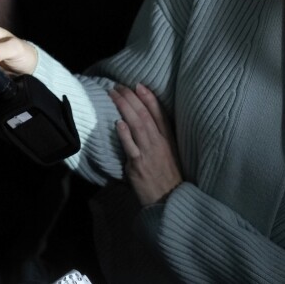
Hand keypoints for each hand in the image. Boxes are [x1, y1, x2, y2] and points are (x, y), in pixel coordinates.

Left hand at [111, 83, 183, 206]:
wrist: (170, 200)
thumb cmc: (166, 176)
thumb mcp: (167, 153)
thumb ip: (157, 138)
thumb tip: (139, 121)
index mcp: (168, 139)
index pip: (159, 114)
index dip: (149, 98)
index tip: (138, 84)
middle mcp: (160, 143)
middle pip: (145, 115)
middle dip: (131, 98)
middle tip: (118, 86)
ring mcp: (149, 153)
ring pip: (137, 125)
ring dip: (124, 108)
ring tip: (114, 95)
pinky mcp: (139, 165)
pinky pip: (131, 147)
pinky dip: (125, 134)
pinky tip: (118, 122)